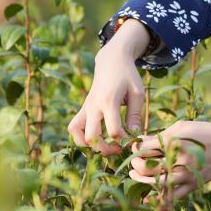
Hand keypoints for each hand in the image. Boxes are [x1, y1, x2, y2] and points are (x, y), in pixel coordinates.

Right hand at [67, 19, 148, 155]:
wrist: (111, 61)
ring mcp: (86, 107)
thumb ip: (135, 115)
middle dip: (105, 149)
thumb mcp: (137, 93)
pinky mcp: (83, 108)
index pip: (113, 130)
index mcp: (109, 101)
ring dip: (89, 145)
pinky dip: (81, 137)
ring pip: (76, 133)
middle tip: (119, 148)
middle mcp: (93, 105)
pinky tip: (95, 138)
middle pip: (91, 137)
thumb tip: (133, 135)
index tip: (133, 138)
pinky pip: (74, 126)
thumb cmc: (127, 76)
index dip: (124, 140)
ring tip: (104, 145)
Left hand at [129, 110, 210, 200]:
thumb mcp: (181, 127)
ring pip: (155, 183)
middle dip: (135, 164)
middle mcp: (177, 160)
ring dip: (140, 180)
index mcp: (173, 142)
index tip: (134, 147)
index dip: (134, 149)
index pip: (143, 149)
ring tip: (134, 175)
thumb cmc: (204, 132)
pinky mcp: (192, 185)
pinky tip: (146, 198)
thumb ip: (160, 135)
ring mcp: (185, 174)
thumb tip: (140, 142)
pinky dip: (157, 199)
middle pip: (145, 167)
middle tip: (133, 161)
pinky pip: (171, 196)